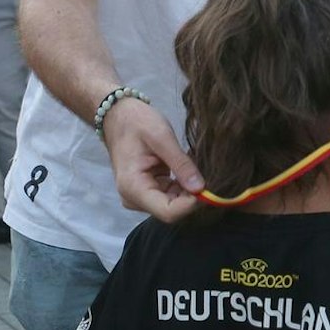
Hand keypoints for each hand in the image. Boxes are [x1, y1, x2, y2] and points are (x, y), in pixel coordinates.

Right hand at [101, 96, 203, 222]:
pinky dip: (184, 186)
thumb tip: (201, 189)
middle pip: (172, 211)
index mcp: (133, 188)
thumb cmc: (136, 123)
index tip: (210, 187)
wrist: (119, 117)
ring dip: (190, 191)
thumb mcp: (162, 138)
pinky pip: (172, 196)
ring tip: (198, 168)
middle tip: (210, 175)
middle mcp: (135, 199)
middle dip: (193, 197)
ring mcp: (141, 197)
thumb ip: (181, 164)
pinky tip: (189, 170)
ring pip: (175, 205)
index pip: (168, 212)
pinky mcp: (149, 192)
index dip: (192, 204)